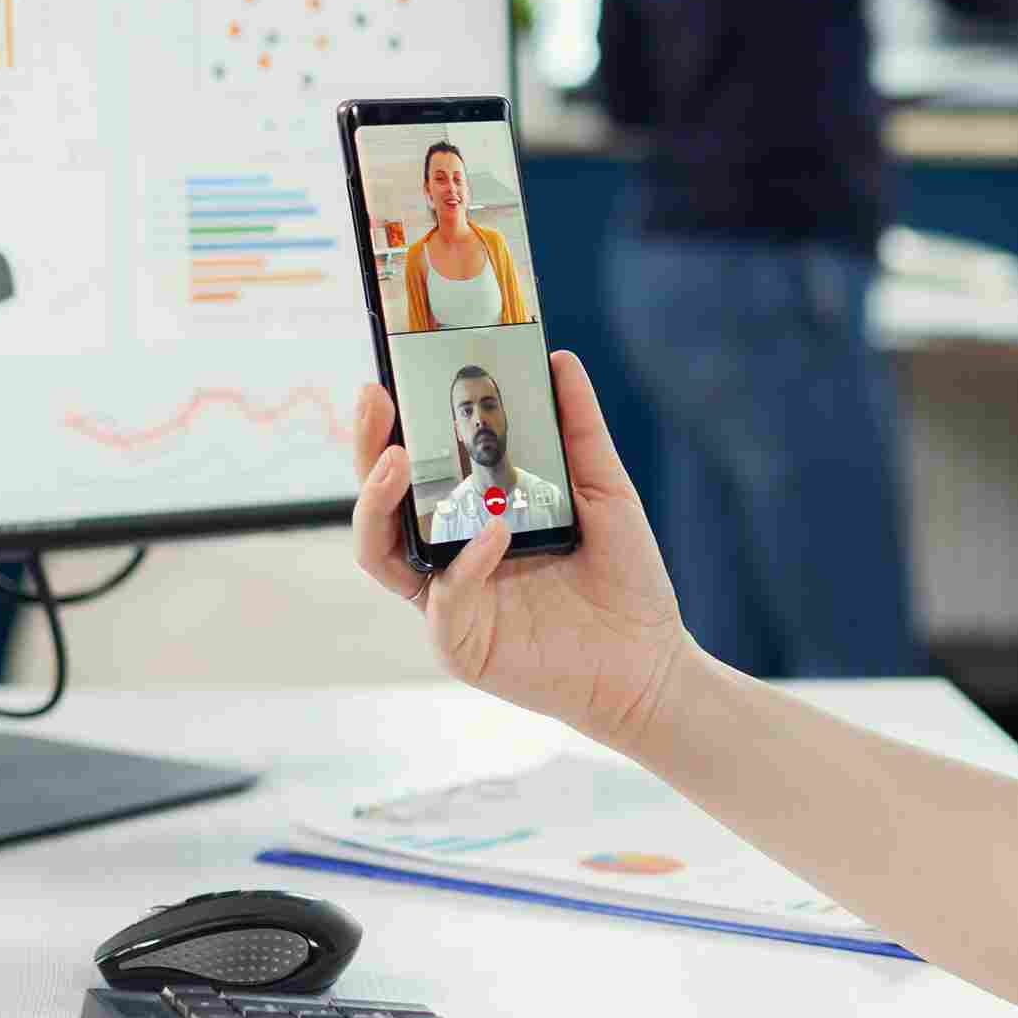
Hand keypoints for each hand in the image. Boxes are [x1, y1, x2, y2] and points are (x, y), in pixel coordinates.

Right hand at [351, 353, 692, 746]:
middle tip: (376, 402)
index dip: (390, 427)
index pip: (413, 467)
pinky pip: (444, 599)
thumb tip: (560, 359)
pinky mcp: (461, 644)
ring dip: (379, 503)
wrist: (650, 658)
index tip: (387, 378)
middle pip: (378, 503)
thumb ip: (579, 429)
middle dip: (367, 449)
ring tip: (401, 459)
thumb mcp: (605, 490)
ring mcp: (448, 601)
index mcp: (470, 516)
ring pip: (379, 552)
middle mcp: (446, 555)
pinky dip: (466, 562)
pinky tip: (496, 530)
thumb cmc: (623, 579)